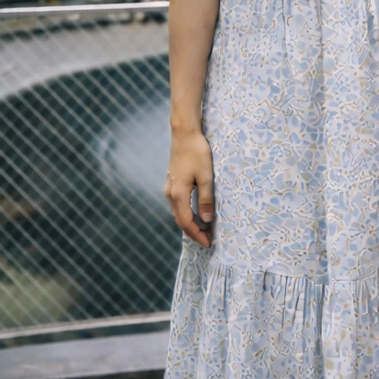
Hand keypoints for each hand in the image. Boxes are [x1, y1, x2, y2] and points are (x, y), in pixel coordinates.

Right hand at [165, 128, 213, 247]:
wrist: (184, 134)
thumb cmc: (197, 153)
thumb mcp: (206, 176)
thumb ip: (206, 198)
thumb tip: (207, 220)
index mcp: (178, 194)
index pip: (187, 222)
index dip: (197, 235)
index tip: (209, 243)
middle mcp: (170, 194)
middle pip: (180, 220)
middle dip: (194, 232)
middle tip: (208, 240)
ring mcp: (169, 188)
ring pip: (178, 213)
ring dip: (190, 223)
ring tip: (204, 229)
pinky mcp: (172, 182)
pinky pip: (178, 204)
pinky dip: (186, 213)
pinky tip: (196, 213)